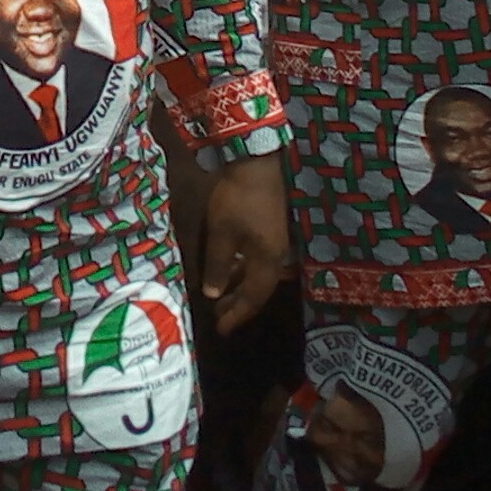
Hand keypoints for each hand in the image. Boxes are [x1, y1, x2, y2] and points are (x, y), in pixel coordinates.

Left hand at [199, 150, 288, 333]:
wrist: (257, 161)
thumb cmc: (237, 199)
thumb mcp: (222, 233)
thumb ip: (219, 265)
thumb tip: (214, 295)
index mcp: (267, 260)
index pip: (254, 298)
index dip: (237, 315)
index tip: (222, 329)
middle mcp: (276, 255)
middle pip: (258, 288)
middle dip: (238, 304)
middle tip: (220, 316)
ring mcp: (275, 240)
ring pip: (257, 272)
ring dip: (240, 285)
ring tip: (221, 296)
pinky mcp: (270, 226)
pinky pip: (256, 258)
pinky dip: (242, 268)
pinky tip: (230, 267)